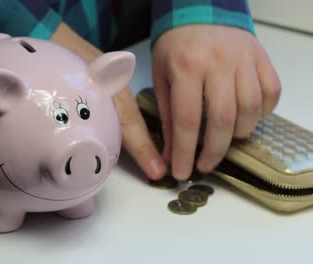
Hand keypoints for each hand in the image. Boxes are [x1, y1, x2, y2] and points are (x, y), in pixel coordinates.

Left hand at [152, 25, 281, 180]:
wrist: (200, 12)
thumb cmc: (176, 48)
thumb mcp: (161, 78)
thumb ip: (167, 117)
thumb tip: (171, 155)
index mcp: (186, 67)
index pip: (187, 120)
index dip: (185, 152)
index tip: (182, 173)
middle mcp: (218, 63)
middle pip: (222, 120)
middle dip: (214, 152)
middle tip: (204, 166)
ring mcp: (244, 60)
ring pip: (251, 109)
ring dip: (238, 134)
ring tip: (223, 139)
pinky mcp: (261, 58)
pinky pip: (271, 93)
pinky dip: (262, 113)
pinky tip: (245, 118)